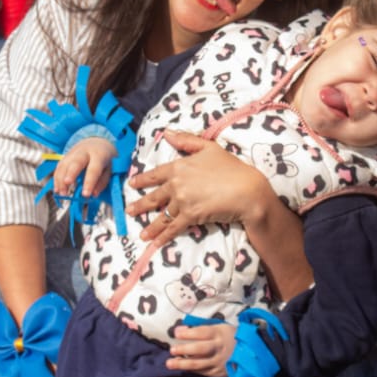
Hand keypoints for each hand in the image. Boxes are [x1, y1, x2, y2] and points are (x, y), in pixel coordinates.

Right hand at [54, 137, 117, 198]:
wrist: (96, 142)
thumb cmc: (103, 159)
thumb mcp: (108, 169)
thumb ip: (102, 182)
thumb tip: (93, 194)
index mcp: (98, 155)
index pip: (94, 169)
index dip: (89, 182)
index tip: (85, 195)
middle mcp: (84, 152)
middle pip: (76, 162)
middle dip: (71, 174)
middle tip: (67, 186)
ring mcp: (73, 153)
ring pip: (64, 165)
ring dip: (61, 180)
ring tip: (62, 194)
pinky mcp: (65, 156)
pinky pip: (58, 167)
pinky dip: (56, 179)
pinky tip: (57, 189)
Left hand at [126, 130, 272, 242]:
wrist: (246, 190)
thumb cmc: (231, 167)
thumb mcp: (209, 147)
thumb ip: (187, 140)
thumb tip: (167, 133)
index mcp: (179, 166)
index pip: (155, 174)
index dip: (142, 180)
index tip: (132, 184)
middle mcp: (176, 184)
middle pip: (154, 197)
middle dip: (140, 205)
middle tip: (130, 211)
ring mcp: (181, 201)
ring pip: (162, 215)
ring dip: (151, 226)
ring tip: (142, 234)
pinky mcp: (189, 216)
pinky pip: (173, 228)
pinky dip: (163, 237)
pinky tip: (154, 243)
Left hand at [166, 322, 235, 376]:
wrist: (250, 354)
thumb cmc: (230, 338)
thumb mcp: (220, 328)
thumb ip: (201, 329)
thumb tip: (180, 329)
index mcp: (219, 333)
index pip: (202, 332)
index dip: (189, 333)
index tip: (176, 333)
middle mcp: (218, 348)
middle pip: (200, 349)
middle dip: (185, 349)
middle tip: (172, 350)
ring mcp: (218, 362)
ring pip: (199, 364)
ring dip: (183, 364)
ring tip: (169, 363)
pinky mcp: (218, 373)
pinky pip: (203, 372)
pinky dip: (191, 370)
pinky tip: (182, 368)